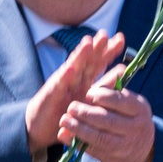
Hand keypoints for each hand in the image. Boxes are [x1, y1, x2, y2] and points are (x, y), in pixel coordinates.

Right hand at [25, 29, 126, 161]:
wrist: (40, 127)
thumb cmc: (66, 112)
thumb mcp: (90, 98)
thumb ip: (105, 84)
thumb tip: (122, 69)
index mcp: (85, 79)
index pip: (98, 61)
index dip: (108, 51)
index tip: (120, 39)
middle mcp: (74, 78)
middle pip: (87, 60)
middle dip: (95, 47)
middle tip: (104, 34)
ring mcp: (61, 85)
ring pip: (72, 68)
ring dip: (79, 56)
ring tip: (87, 43)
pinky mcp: (50, 95)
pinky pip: (58, 86)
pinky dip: (64, 77)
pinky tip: (70, 69)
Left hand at [64, 80, 155, 161]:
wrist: (142, 151)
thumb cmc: (130, 119)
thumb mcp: (131, 104)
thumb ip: (115, 94)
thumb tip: (95, 86)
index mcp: (139, 109)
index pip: (121, 101)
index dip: (102, 97)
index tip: (88, 93)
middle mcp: (135, 128)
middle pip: (108, 120)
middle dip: (86, 113)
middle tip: (71, 107)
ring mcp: (124, 145)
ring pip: (99, 137)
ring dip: (79, 129)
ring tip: (65, 120)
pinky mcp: (112, 158)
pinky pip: (91, 150)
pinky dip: (75, 142)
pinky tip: (64, 134)